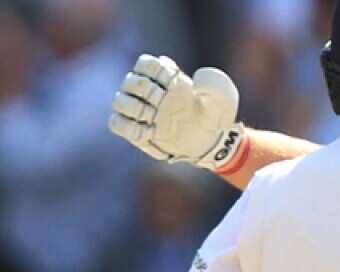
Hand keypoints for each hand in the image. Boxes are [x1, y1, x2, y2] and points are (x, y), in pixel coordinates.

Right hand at [109, 54, 245, 171]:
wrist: (207, 140)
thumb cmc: (211, 116)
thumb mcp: (222, 100)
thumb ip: (215, 85)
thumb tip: (196, 83)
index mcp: (164, 76)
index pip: (145, 63)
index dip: (157, 73)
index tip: (175, 86)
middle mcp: (146, 90)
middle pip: (130, 81)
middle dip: (148, 93)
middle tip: (164, 104)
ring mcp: (137, 109)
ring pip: (118, 100)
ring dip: (135, 110)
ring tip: (155, 120)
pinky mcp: (132, 128)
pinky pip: (116, 123)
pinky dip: (130, 129)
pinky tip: (151, 134)